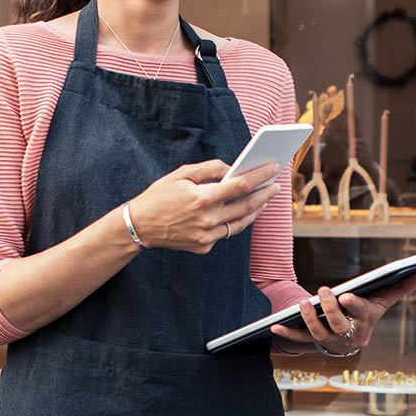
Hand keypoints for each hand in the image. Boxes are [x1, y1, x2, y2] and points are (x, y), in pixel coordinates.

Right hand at [125, 158, 281, 253]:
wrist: (139, 226)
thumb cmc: (159, 196)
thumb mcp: (181, 174)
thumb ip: (210, 169)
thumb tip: (231, 168)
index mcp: (202, 198)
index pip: (241, 185)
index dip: (260, 176)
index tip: (274, 168)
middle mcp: (208, 219)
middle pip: (247, 206)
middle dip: (265, 194)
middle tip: (276, 185)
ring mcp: (207, 236)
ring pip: (241, 223)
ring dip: (256, 210)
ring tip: (264, 199)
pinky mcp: (204, 246)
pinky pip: (225, 233)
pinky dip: (235, 221)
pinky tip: (242, 212)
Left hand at [269, 272, 415, 354]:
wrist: (350, 340)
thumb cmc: (367, 314)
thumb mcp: (383, 301)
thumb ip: (401, 287)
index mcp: (364, 322)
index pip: (361, 314)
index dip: (354, 306)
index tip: (347, 296)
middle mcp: (347, 335)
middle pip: (338, 325)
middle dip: (330, 309)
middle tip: (324, 291)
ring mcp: (329, 340)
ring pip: (318, 333)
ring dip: (308, 319)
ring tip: (303, 302)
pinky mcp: (312, 342)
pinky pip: (299, 340)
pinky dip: (287, 333)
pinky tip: (274, 325)